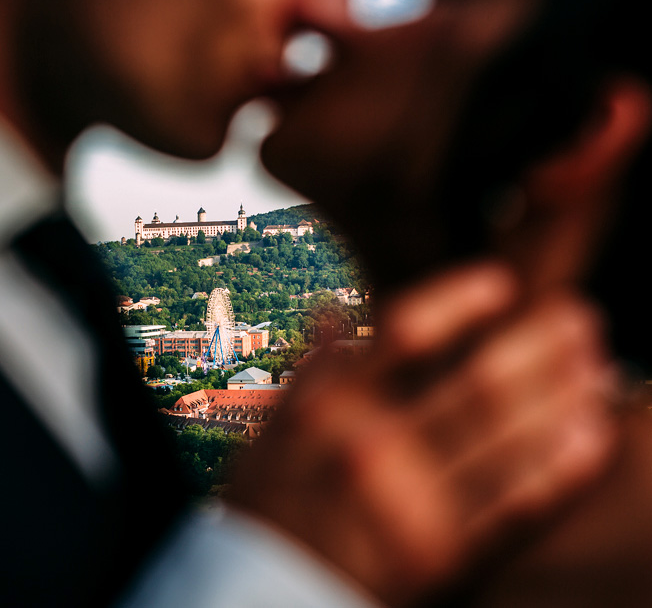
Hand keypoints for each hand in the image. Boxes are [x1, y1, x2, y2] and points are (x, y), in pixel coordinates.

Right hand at [225, 263, 617, 606]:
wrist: (264, 591)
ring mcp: (411, 501)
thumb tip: (331, 312)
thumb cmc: (270, 503)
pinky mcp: (439, 550)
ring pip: (504, 439)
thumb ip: (310, 371)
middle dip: (537, 347)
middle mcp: (373, 447)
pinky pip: (510, 504)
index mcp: (328, 409)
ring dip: (561, 397)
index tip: (500, 284)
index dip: (459, 302)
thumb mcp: (272, 429)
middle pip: (475, 385)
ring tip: (596, 367)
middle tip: (580, 318)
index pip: (403, 335)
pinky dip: (557, 467)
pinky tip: (590, 436)